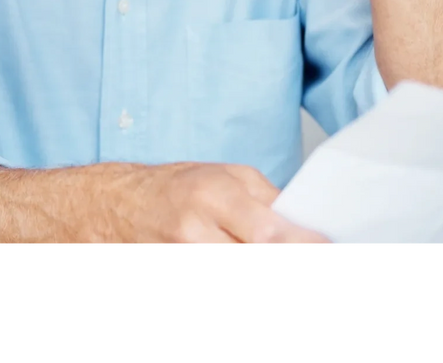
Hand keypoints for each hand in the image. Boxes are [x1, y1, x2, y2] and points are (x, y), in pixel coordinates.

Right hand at [113, 162, 327, 245]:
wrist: (119, 206)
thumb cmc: (173, 187)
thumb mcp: (224, 174)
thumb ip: (266, 198)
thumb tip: (302, 222)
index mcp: (213, 196)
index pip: (269, 233)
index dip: (303, 244)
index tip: (322, 243)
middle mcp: (196, 231)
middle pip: (257, 254)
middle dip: (285, 251)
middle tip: (303, 245)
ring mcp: (184, 255)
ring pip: (237, 262)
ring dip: (259, 255)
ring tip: (250, 239)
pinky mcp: (173, 265)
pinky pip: (218, 268)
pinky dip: (235, 257)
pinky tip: (236, 246)